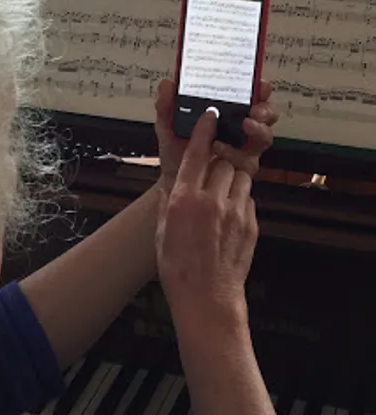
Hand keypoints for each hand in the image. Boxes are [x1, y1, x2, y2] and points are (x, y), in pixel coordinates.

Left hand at [154, 78, 276, 193]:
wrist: (173, 181)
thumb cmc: (176, 150)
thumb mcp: (168, 125)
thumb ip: (166, 105)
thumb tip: (167, 84)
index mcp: (228, 111)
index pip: (251, 95)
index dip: (261, 88)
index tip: (260, 85)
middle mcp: (241, 128)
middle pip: (267, 114)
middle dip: (266, 109)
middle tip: (255, 109)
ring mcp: (245, 148)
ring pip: (264, 137)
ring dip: (258, 129)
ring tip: (244, 125)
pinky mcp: (242, 168)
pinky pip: (247, 160)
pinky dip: (235, 152)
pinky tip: (220, 147)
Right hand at [156, 111, 257, 327]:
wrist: (207, 298)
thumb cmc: (179, 268)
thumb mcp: (163, 232)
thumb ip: (169, 203)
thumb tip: (172, 186)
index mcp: (184, 200)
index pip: (198, 153)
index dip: (204, 131)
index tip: (210, 115)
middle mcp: (211, 201)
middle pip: (222, 163)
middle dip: (218, 165)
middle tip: (209, 179)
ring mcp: (235, 212)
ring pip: (239, 178)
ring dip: (230, 182)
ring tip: (219, 201)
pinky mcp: (250, 224)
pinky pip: (247, 200)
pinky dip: (239, 202)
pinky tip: (228, 220)